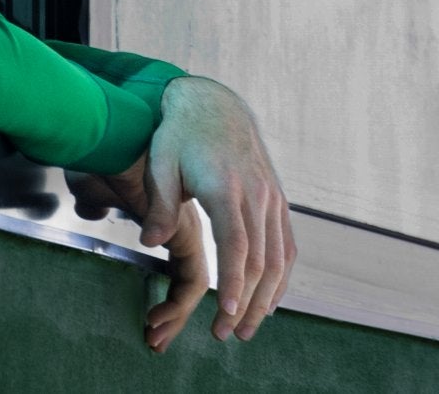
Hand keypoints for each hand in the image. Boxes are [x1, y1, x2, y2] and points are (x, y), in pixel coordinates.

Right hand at [65, 156, 209, 353]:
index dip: (172, 300)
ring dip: (177, 317)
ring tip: (156, 338)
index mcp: (171, 214)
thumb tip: (93, 207)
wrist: (112, 135)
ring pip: (195, 285)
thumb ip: (99, 200)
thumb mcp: (98, 186)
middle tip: (157, 340)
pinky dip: (178, 306)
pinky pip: (192, 279)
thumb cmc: (102, 156)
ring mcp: (187, 228)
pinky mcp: (184, 232)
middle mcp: (185, 223)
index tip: (153, 323)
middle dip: (176, 316)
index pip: (183, 266)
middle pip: (192, 281)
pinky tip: (155, 319)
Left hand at [140, 76, 294, 343]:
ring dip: (266, 296)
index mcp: (226, 185)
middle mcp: (257, 192)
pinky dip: (281, 276)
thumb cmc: (180, 134)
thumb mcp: (161, 161)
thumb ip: (159, 203)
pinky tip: (268, 299)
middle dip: (246, 302)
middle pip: (260, 258)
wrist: (214, 104)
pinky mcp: (277, 198)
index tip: (225, 311)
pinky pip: (287, 243)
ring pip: (279, 256)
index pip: (236, 242)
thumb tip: (151, 241)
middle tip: (226, 334)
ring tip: (247, 328)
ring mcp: (272, 195)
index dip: (233, 280)